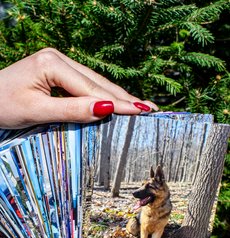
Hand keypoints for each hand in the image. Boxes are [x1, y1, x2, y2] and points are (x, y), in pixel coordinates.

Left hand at [0, 48, 157, 128]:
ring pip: (94, 82)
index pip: (92, 88)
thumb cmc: (2, 106)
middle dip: (124, 98)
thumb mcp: (37, 111)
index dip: (117, 103)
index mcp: (53, 63)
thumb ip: (72, 110)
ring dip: (116, 96)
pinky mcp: (57, 72)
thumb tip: (105, 110)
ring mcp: (58, 63)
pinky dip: (102, 95)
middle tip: (149, 109)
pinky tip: (115, 101)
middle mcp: (58, 58)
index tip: (141, 113)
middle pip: (98, 82)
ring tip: (139, 106)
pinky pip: (85, 85)